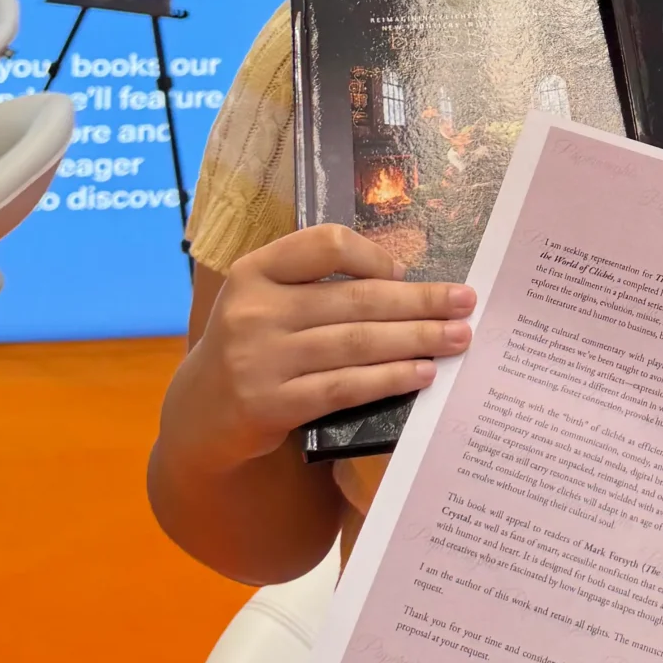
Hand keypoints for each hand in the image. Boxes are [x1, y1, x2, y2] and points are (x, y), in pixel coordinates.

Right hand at [170, 225, 473, 473]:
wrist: (197, 417)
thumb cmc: (251, 348)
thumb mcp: (264, 302)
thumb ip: (315, 286)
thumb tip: (402, 280)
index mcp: (254, 271)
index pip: (325, 244)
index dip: (373, 255)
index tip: (404, 272)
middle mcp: (253, 310)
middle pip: (356, 298)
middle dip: (420, 301)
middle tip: (465, 302)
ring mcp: (259, 359)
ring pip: (357, 343)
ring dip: (416, 340)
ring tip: (457, 338)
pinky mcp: (270, 405)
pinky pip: (344, 387)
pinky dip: (389, 378)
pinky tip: (422, 374)